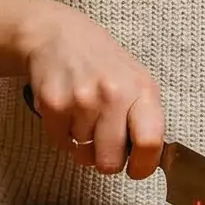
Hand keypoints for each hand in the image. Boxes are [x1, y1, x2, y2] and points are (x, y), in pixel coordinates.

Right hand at [19, 2, 163, 179]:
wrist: (58, 35)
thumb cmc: (103, 63)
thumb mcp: (137, 81)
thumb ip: (146, 118)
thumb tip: (151, 160)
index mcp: (142, 89)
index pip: (150, 142)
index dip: (143, 166)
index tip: (136, 170)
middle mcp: (113, 94)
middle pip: (110, 160)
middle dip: (106, 161)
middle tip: (104, 146)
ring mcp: (81, 99)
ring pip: (83, 153)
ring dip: (83, 142)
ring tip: (84, 114)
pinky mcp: (53, 104)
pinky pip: (61, 143)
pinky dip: (63, 134)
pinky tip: (68, 111)